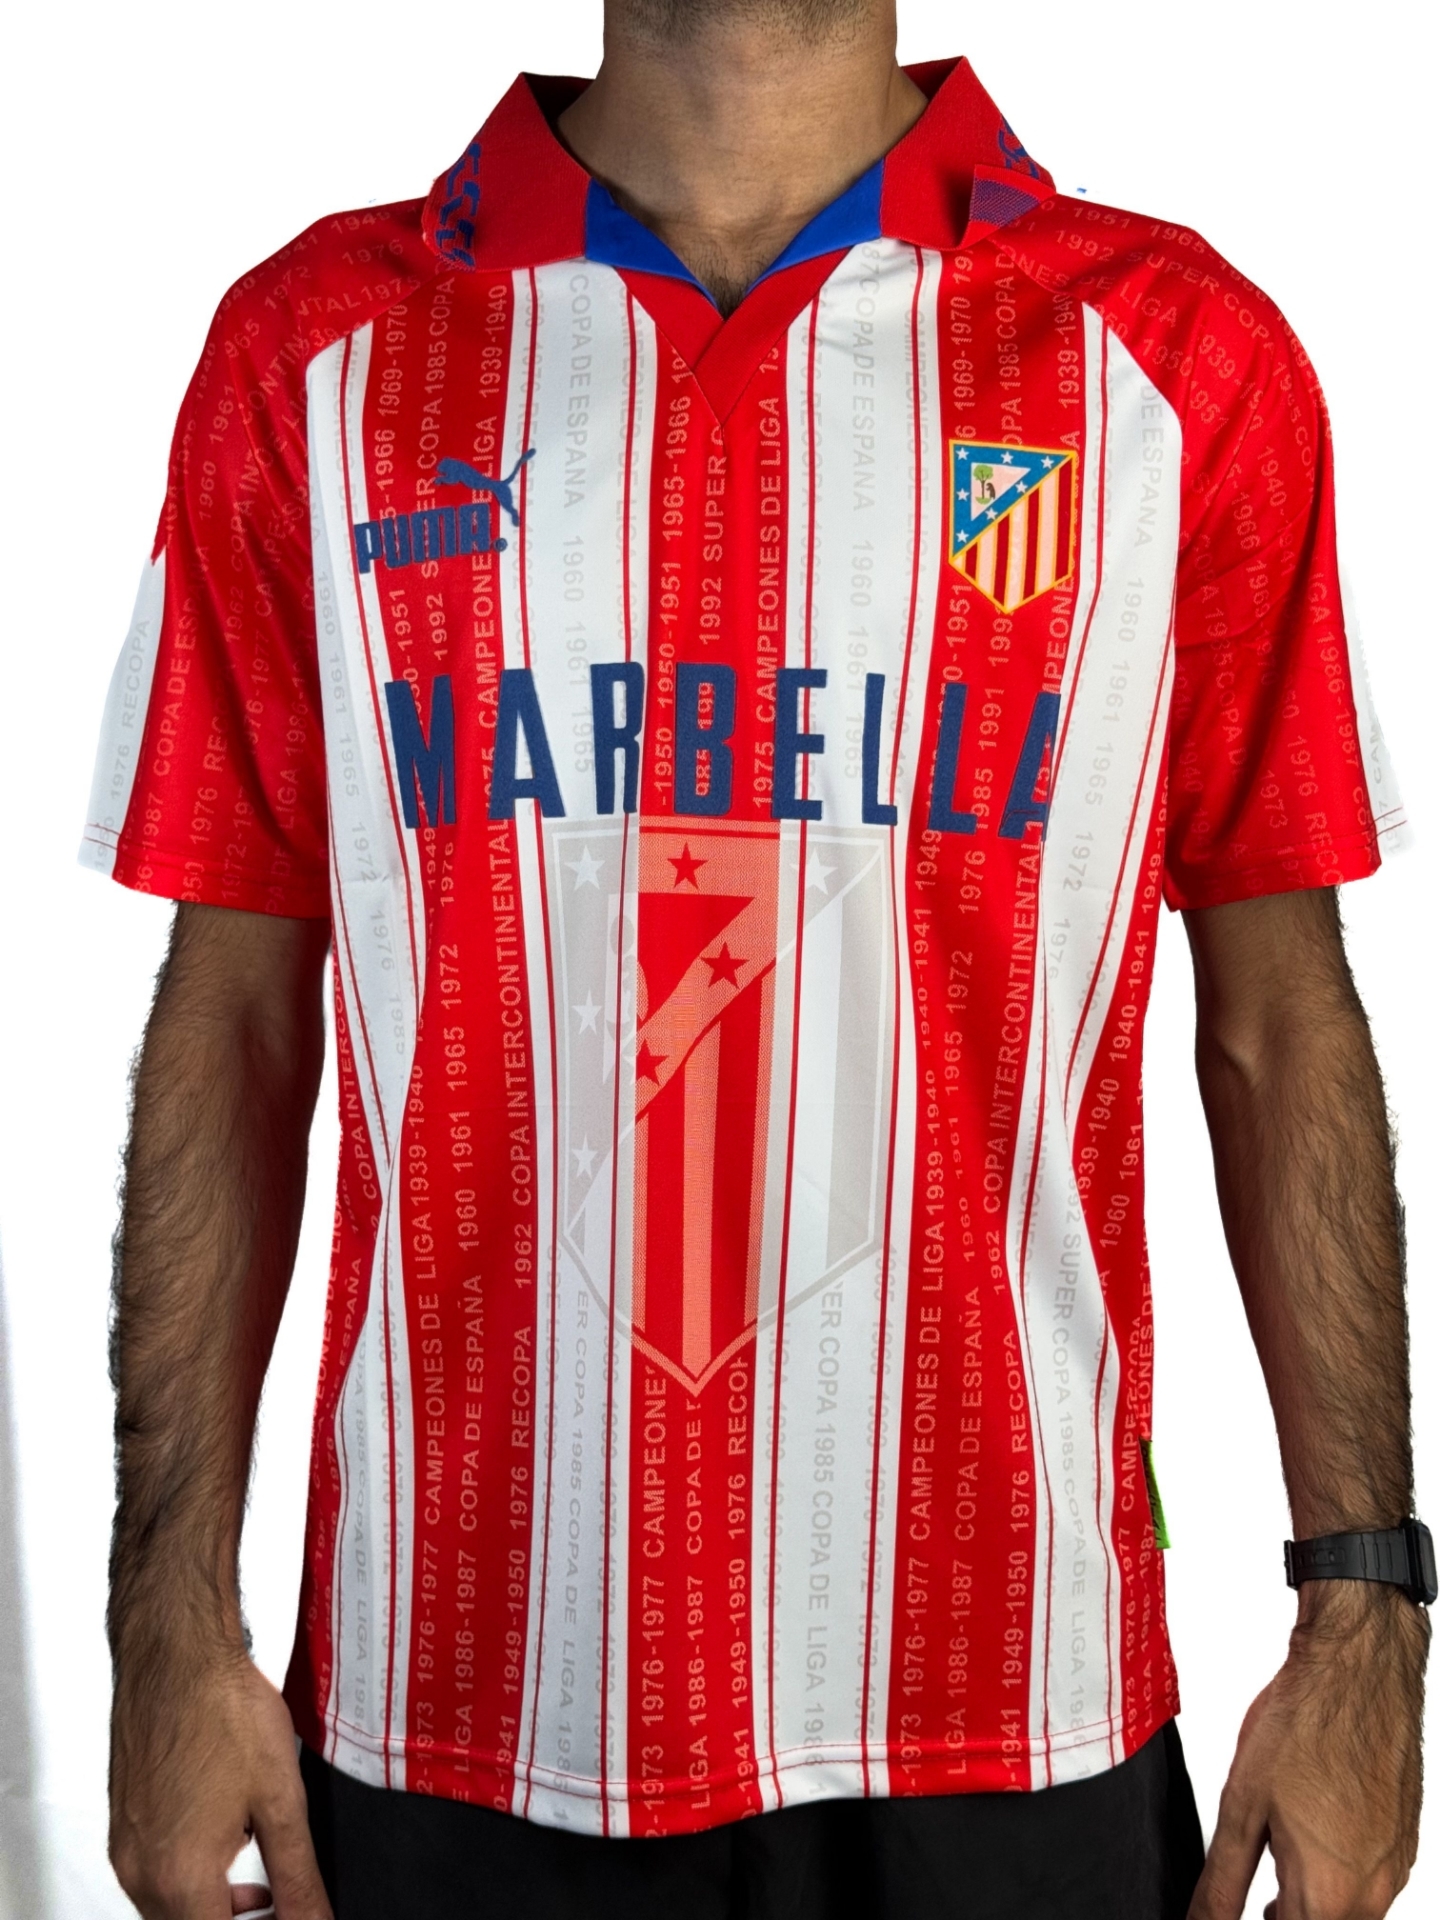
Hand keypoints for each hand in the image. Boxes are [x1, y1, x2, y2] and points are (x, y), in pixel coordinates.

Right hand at [109, 1648, 331, 1919]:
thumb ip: (297, 1878)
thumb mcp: (281, 1801)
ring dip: (211, 1906)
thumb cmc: (223, 1711)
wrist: (177, 1655)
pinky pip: (153, 1876)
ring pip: (168, 1908)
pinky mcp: (122, 1825)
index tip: (285, 1913)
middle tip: (278, 1903)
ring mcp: (126, 1849)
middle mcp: (141, 1872)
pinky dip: (189, 1878)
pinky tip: (225, 1842)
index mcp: (180, 1878)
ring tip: (257, 1880)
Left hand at [1188, 1584, 1428, 1919]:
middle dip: (1283, 1915)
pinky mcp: (1404, 1843)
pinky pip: (1369, 1880)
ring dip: (1310, 1898)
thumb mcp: (1241, 1808)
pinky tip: (1312, 1831)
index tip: (1237, 1908)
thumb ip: (1221, 1883)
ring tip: (1278, 1857)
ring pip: (1347, 1910)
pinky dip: (1337, 1872)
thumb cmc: (1302, 1727)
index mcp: (1330, 1894)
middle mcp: (1374, 1893)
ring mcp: (1395, 1868)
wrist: (1358, 1671)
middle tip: (1255, 1891)